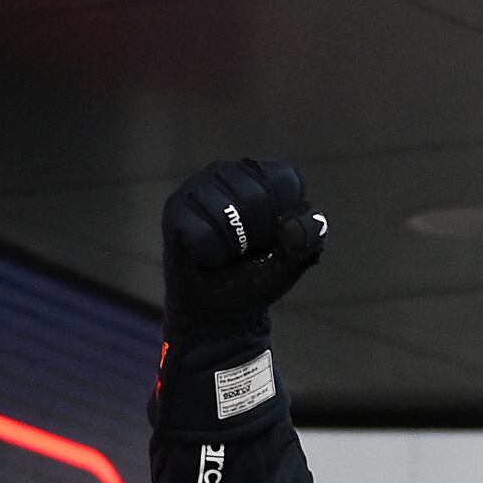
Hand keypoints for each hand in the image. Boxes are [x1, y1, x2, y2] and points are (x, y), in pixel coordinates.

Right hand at [161, 157, 325, 333]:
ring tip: (225, 252)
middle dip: (258, 236)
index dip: (287, 221)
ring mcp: (199, 185)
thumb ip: (308, 240)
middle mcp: (230, 170)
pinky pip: (201, 234)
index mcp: (265, 174)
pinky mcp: (174, 208)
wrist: (220, 311)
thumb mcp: (292, 262)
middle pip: (256, 198)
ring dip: (232, 248)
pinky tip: (204, 257)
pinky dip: (209, 256)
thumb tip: (294, 226)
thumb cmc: (257, 277)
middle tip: (246, 250)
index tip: (274, 239)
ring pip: (227, 214)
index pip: (286, 182)